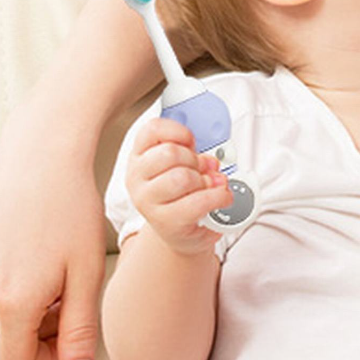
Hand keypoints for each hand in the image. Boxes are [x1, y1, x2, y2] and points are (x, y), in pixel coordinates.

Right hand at [0, 105, 105, 359]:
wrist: (42, 157)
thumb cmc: (71, 210)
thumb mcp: (87, 273)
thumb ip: (80, 330)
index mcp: (12, 302)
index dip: (49, 359)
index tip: (74, 335)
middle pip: (6, 339)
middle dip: (40, 332)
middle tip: (73, 298)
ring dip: (27, 309)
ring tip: (60, 274)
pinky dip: (13, 286)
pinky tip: (41, 255)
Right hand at [126, 117, 232, 255]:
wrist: (177, 230)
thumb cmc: (179, 193)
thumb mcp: (182, 165)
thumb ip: (195, 155)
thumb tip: (211, 163)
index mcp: (139, 156)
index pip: (152, 130)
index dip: (178, 131)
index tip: (191, 141)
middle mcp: (136, 177)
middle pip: (170, 153)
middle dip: (195, 159)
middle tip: (202, 169)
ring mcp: (147, 201)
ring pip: (182, 177)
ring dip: (204, 180)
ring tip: (208, 185)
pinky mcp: (165, 221)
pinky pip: (198, 202)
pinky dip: (218, 197)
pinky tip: (222, 197)